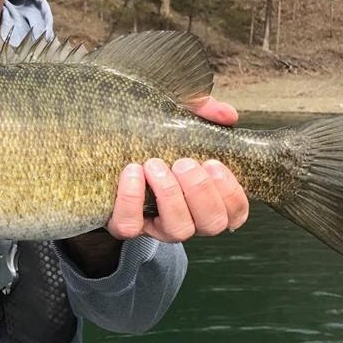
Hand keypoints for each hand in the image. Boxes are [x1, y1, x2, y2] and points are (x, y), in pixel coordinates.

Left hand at [105, 96, 248, 241]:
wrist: (106, 151)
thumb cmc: (156, 139)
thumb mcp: (182, 121)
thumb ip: (206, 112)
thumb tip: (227, 115)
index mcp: (208, 199)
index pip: (235, 213)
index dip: (231, 192)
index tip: (214, 164)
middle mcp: (189, 219)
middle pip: (212, 223)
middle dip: (201, 191)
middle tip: (184, 163)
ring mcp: (158, 227)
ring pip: (178, 230)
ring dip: (170, 195)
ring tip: (156, 165)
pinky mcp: (126, 225)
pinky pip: (130, 226)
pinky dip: (132, 199)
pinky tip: (133, 172)